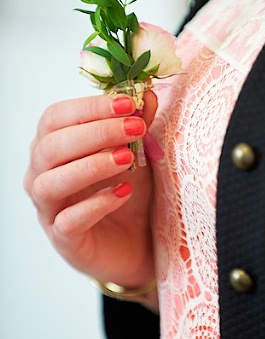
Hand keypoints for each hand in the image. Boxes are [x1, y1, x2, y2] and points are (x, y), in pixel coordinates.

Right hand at [23, 91, 157, 290]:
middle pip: (50, 147)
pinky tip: (123, 192)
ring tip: (127, 158)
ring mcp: (50, 210)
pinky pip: (68, 221)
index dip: (89, 107)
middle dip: (95, 132)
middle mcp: (43, 176)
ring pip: (50, 183)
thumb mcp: (139, 155)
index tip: (128, 102)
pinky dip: (96, 204)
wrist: (139, 244)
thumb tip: (147, 94)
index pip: (55, 118)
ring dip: (90, 166)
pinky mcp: (65, 240)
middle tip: (135, 127)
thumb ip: (139, 125)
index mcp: (54, 148)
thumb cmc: (130, 193)